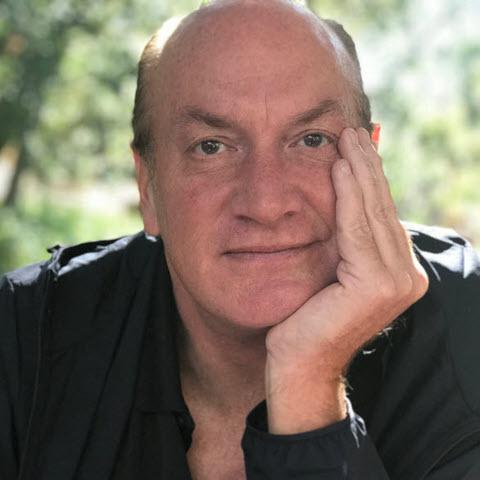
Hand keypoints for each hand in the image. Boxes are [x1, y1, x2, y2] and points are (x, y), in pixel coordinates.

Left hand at [264, 127, 428, 433]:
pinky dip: (348, 196)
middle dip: (366, 166)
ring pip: (371, 213)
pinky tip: (340, 166)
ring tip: (347, 138)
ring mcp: (396, 281)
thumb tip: (344, 200)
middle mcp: (405, 275)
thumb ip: (345, 240)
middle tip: (352, 129)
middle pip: (381, 208)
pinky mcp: (377, 285)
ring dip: (359, 171)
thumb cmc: (307, 318)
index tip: (354, 145)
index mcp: (396, 271)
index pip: (380, 215)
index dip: (368, 177)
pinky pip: (356, 229)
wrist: (298, 362)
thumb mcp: (329, 270)